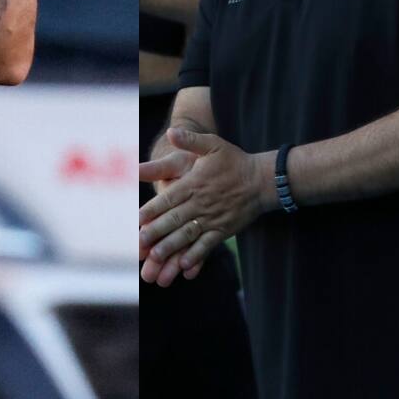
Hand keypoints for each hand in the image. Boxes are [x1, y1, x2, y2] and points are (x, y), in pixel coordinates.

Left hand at [137, 128, 268, 285]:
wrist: (263, 180)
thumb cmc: (235, 161)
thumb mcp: (213, 144)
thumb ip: (190, 140)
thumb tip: (171, 131)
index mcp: (194, 183)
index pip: (168, 199)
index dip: (151, 210)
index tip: (136, 220)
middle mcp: (201, 202)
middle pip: (175, 219)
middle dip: (156, 232)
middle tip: (139, 244)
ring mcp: (213, 218)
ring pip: (188, 235)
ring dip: (171, 247)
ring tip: (156, 258)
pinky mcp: (224, 230)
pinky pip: (208, 245)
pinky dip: (196, 256)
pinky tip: (185, 266)